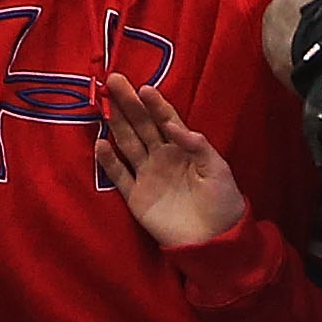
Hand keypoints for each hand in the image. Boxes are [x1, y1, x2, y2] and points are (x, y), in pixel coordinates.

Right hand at [97, 74, 246, 247]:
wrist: (214, 240)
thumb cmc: (222, 202)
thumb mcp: (217, 170)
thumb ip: (197, 146)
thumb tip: (172, 125)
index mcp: (183, 148)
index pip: (166, 120)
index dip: (155, 104)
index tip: (144, 88)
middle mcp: (161, 157)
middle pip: (141, 125)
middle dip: (128, 103)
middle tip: (114, 80)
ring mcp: (147, 175)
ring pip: (128, 144)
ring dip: (116, 124)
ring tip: (104, 104)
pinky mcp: (136, 197)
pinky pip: (119, 176)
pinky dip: (108, 162)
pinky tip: (99, 144)